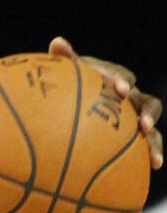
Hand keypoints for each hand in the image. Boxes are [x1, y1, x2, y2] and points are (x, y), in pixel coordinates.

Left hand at [49, 36, 163, 169]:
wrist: (77, 99)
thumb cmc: (71, 83)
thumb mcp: (69, 72)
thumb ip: (66, 60)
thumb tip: (57, 42)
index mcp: (115, 78)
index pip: (123, 76)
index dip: (124, 81)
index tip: (120, 88)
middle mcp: (132, 98)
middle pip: (148, 103)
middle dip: (148, 113)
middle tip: (143, 123)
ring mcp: (136, 117)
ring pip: (153, 130)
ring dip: (155, 142)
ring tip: (155, 159)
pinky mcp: (134, 137)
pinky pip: (144, 148)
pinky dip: (150, 156)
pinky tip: (151, 170)